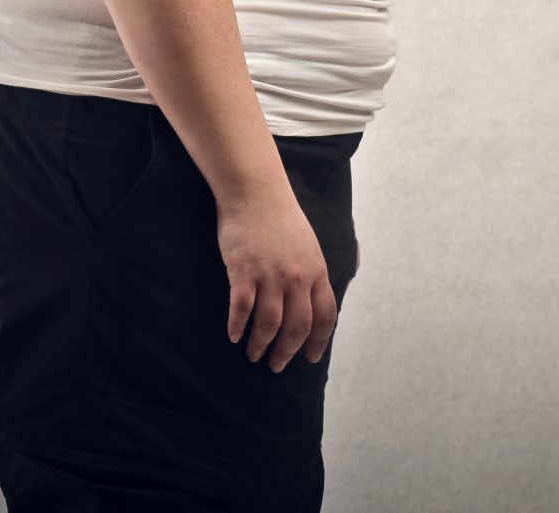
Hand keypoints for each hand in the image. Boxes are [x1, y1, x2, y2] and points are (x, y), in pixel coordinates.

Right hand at [216, 189, 336, 371]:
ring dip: (261, 344)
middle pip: (296, 327)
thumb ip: (312, 272)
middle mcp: (297, 277)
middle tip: (277, 365)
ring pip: (269, 324)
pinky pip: (241, 309)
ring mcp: (270, 276)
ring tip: (254, 354)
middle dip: (287, 352)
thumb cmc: (281, 217)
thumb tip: (313, 300)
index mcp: (316, 270)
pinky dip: (237, 327)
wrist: (256, 192)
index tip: (310, 357)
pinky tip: (234, 336)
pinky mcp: (243, 272)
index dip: (318, 341)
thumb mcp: (309, 245)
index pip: (324, 315)